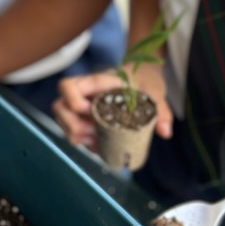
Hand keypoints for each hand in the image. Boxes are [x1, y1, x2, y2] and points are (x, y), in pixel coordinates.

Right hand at [53, 65, 173, 151]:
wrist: (142, 78)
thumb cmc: (144, 80)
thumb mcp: (154, 92)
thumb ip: (161, 110)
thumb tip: (165, 132)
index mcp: (97, 82)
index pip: (68, 85)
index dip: (71, 99)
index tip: (87, 110)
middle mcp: (84, 94)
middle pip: (59, 106)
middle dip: (71, 124)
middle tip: (91, 133)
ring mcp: (82, 107)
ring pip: (63, 120)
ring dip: (75, 134)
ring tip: (95, 142)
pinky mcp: (86, 119)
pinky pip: (74, 131)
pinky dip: (83, 142)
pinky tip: (99, 147)